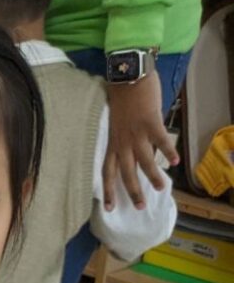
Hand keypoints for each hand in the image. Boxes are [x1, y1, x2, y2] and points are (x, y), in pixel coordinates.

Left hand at [103, 74, 176, 209]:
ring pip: (144, 161)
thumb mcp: (115, 122)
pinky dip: (168, 151)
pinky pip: (161, 141)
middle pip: (126, 173)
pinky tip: (175, 161)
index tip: (110, 208)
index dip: (108, 191)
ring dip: (154, 176)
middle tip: (140, 206)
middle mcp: (122, 142)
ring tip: (162, 187)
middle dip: (133, 192)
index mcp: (112, 143)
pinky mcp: (151, 122)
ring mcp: (137, 133)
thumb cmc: (121, 95)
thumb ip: (120, 137)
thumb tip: (130, 148)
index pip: (107, 172)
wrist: (128, 74)